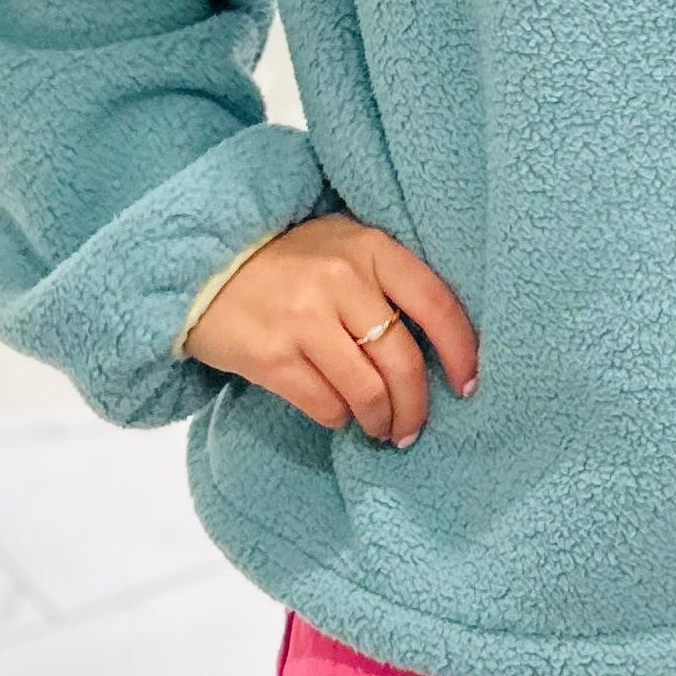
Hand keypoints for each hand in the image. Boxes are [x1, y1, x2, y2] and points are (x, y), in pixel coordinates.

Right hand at [184, 212, 478, 446]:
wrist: (206, 267)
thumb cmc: (292, 261)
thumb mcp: (345, 246)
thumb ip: (387, 278)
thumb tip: (439, 342)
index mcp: (370, 247)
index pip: (435, 302)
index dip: (461, 349)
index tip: (469, 384)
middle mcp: (341, 280)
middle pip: (402, 359)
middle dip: (416, 405)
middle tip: (415, 427)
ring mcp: (304, 319)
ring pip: (367, 391)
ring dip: (382, 421)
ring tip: (384, 429)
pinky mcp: (271, 356)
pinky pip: (324, 405)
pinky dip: (339, 418)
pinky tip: (340, 414)